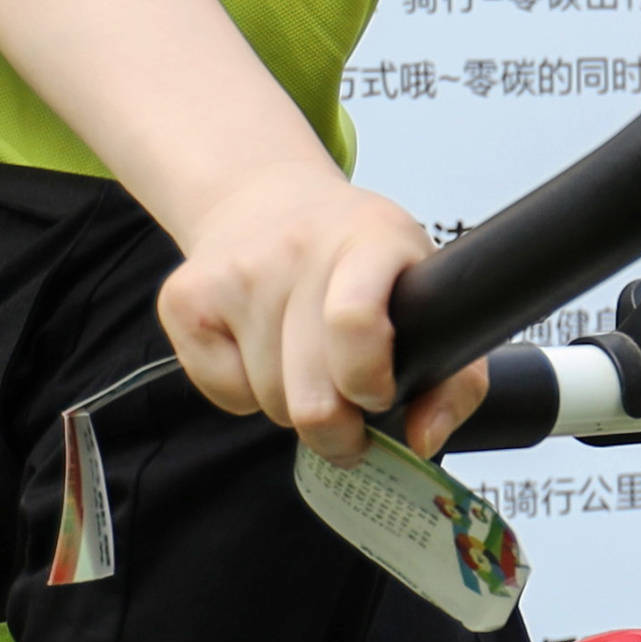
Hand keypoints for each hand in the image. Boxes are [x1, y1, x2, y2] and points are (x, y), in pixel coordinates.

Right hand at [158, 164, 490, 461]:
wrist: (262, 200)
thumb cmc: (358, 260)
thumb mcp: (424, 293)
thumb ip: (455, 376)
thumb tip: (423, 441)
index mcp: (371, 238)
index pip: (355, 322)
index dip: (367, 381)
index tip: (380, 394)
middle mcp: (296, 248)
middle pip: (311, 393)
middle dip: (338, 429)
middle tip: (350, 417)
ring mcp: (234, 271)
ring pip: (269, 402)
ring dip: (293, 403)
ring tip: (306, 362)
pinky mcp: (184, 298)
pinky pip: (223, 394)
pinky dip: (246, 394)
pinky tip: (260, 350)